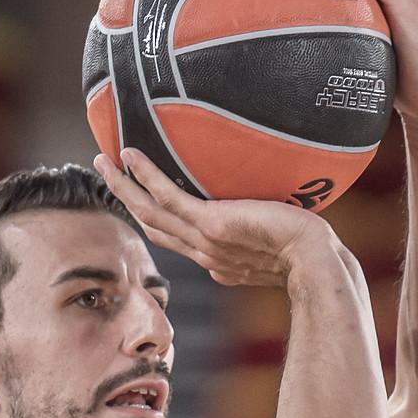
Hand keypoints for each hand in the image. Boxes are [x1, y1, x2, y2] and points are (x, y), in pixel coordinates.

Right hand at [94, 147, 335, 287]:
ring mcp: (204, 241)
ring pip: (150, 213)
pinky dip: (145, 176)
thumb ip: (266, 229)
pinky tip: (131, 155)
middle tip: (106, 175)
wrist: (314, 262)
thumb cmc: (311, 251)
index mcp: (219, 261)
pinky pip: (167, 198)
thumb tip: (266, 209)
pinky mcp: (210, 224)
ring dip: (124, 188)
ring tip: (103, 163)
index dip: (155, 220)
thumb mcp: (280, 242)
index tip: (141, 200)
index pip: (178, 239)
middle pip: (154, 227)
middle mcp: (205, 254)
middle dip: (127, 201)